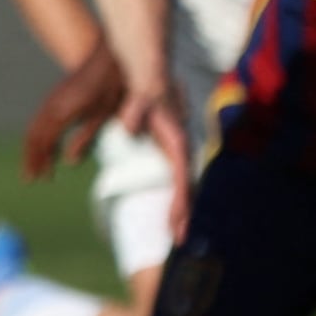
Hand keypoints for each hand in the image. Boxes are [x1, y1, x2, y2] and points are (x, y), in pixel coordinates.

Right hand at [21, 41, 125, 179]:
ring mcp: (52, 99)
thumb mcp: (103, 115)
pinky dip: (38, 136)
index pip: (43, 142)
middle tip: (30, 178)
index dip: (39, 162)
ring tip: (36, 166)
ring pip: (34, 127)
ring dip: (33, 148)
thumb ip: (85, 139)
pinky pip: (40, 119)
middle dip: (30, 158)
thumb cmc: (111, 86)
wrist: (108, 57)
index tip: (38, 179)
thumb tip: (70, 162)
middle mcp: (51, 105)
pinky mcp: (56, 96)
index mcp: (62, 112)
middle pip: (33, 136)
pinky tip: (46, 145)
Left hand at [118, 70, 194, 245]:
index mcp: (177, 144)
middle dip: (182, 216)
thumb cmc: (145, 88)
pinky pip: (175, 179)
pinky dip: (175, 197)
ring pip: (182, 186)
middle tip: (177, 242)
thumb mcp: (140, 98)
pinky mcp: (170, 149)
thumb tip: (130, 125)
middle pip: (185, 189)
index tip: (175, 229)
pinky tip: (170, 210)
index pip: (180, 182)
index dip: (179, 206)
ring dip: (180, 209)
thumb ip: (135, 111)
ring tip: (175, 232)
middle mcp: (181, 150)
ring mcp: (176, 151)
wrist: (150, 73)